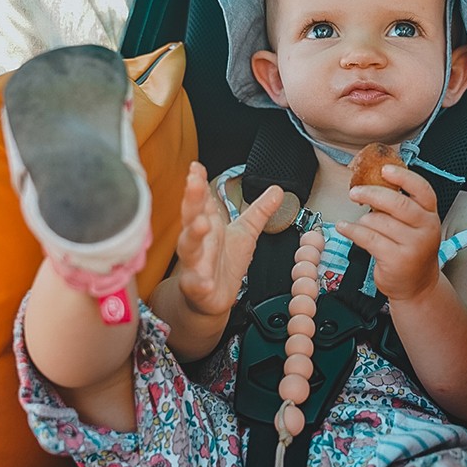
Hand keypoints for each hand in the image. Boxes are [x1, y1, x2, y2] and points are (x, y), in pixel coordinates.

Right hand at [175, 162, 281, 316]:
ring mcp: (195, 263)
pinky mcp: (197, 287)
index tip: (196, 167)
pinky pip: (197, 284)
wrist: (212, 299)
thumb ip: (259, 210)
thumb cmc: (224, 263)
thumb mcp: (246, 232)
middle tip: (194, 183)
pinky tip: (205, 280)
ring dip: (193, 235)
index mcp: (208, 225)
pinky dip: (199, 281)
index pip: (201, 199)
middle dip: (192, 199)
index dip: (198, 183)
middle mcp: (198, 241)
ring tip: (201, 224)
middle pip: (191, 216)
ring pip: (189, 247)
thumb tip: (277, 189)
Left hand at [337, 165, 440, 301]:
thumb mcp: (415, 226)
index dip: (403, 177)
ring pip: (379, 221)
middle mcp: (426, 229)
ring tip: (360, 223)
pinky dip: (352, 230)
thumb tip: (374, 183)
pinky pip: (368, 238)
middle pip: (397, 203)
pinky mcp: (396, 260)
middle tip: (355, 192)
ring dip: (363, 220)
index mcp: (430, 214)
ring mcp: (413, 246)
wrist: (417, 286)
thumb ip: (402, 206)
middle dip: (372, 194)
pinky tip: (344, 227)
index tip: (384, 169)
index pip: (422, 189)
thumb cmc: (412, 251)